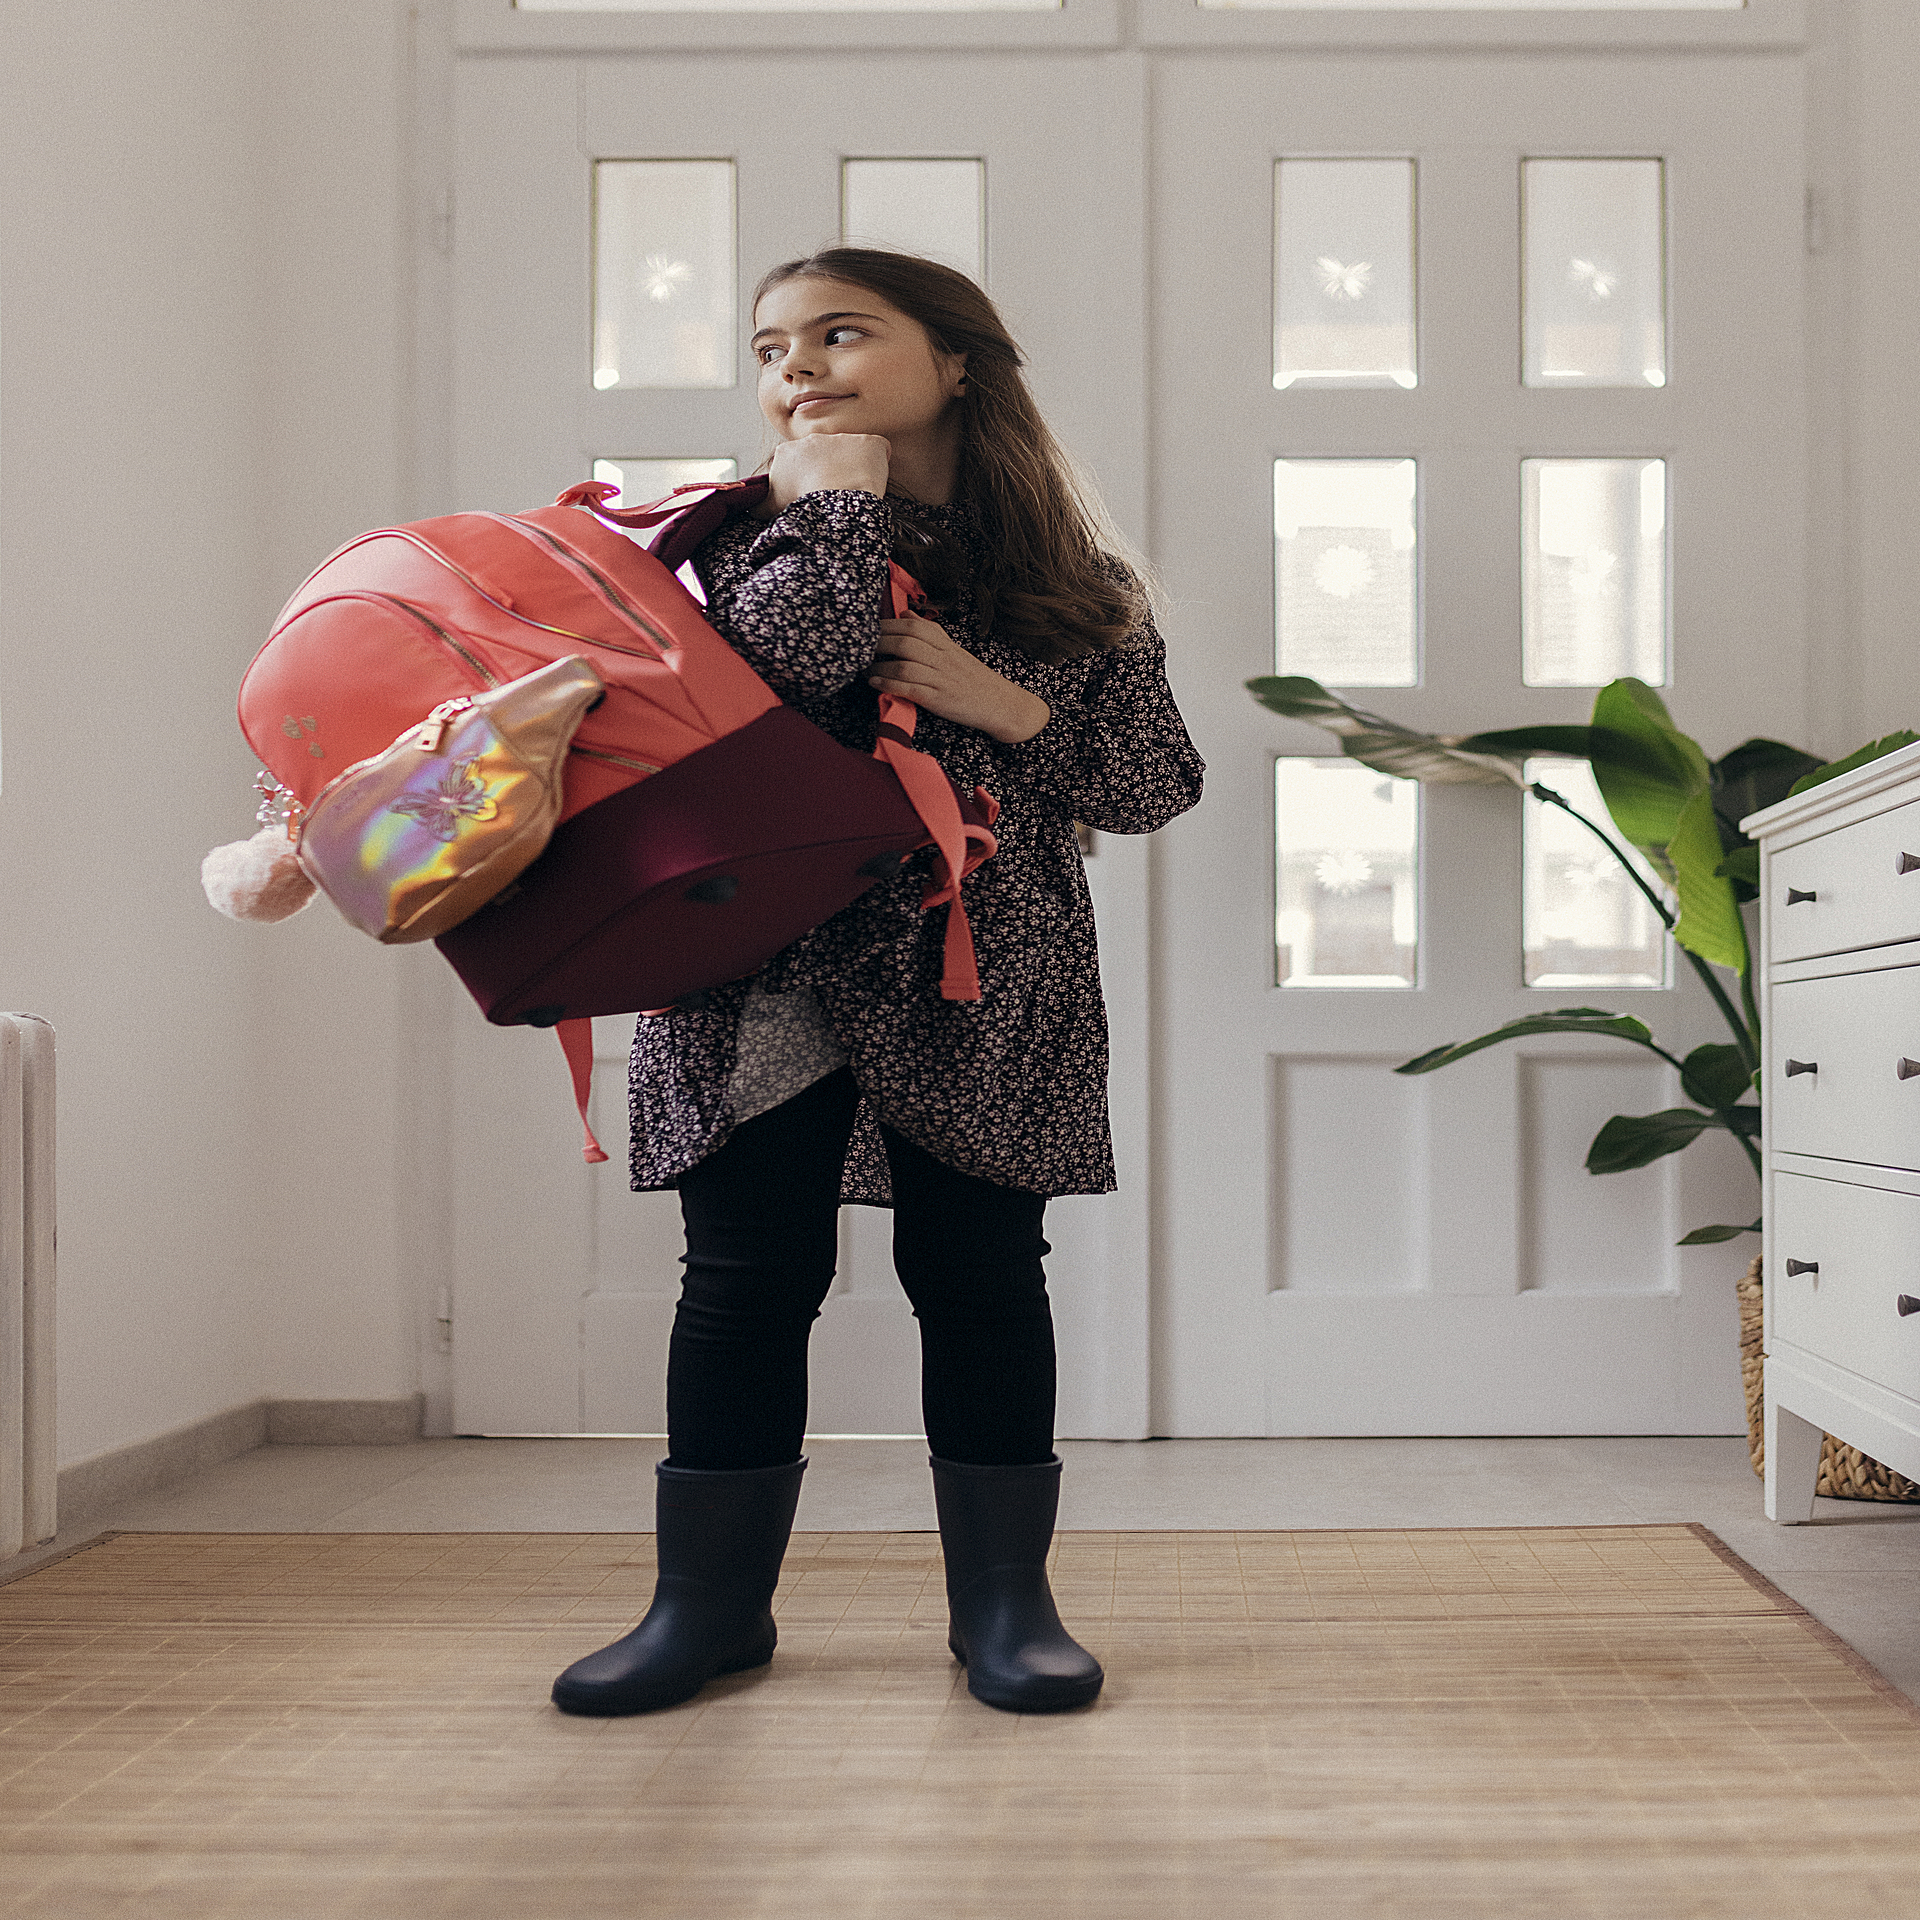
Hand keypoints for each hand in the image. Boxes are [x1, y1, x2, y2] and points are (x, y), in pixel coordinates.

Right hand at [767, 434, 889, 511]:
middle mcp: (814, 439)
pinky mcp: (870, 443)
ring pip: (851, 453)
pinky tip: (874, 479)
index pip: (799, 464)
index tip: (813, 495)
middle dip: (829, 472)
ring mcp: (843, 438)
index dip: (807, 480)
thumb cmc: (803, 508)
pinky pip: (879, 449)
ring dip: (853, 468)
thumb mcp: (771, 507)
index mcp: (788, 452)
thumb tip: (754, 508)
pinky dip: (879, 462)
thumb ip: (760, 503)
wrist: (833, 502)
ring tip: (854, 490)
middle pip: (825, 456)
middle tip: (834, 495)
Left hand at [870, 615, 1050, 743]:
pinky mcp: (939, 699)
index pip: (913, 626)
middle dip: (879, 643)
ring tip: (864, 668)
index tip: (868, 629)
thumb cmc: (971, 676)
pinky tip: (875, 683)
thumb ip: (928, 631)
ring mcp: (941, 679)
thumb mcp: (952, 649)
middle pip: (906, 642)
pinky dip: (890, 684)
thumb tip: (904, 612)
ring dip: (880, 665)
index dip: (887, 625)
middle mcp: (943, 658)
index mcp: (945, 643)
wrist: (999, 703)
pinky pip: (911, 688)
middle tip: (860, 647)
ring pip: (906, 664)